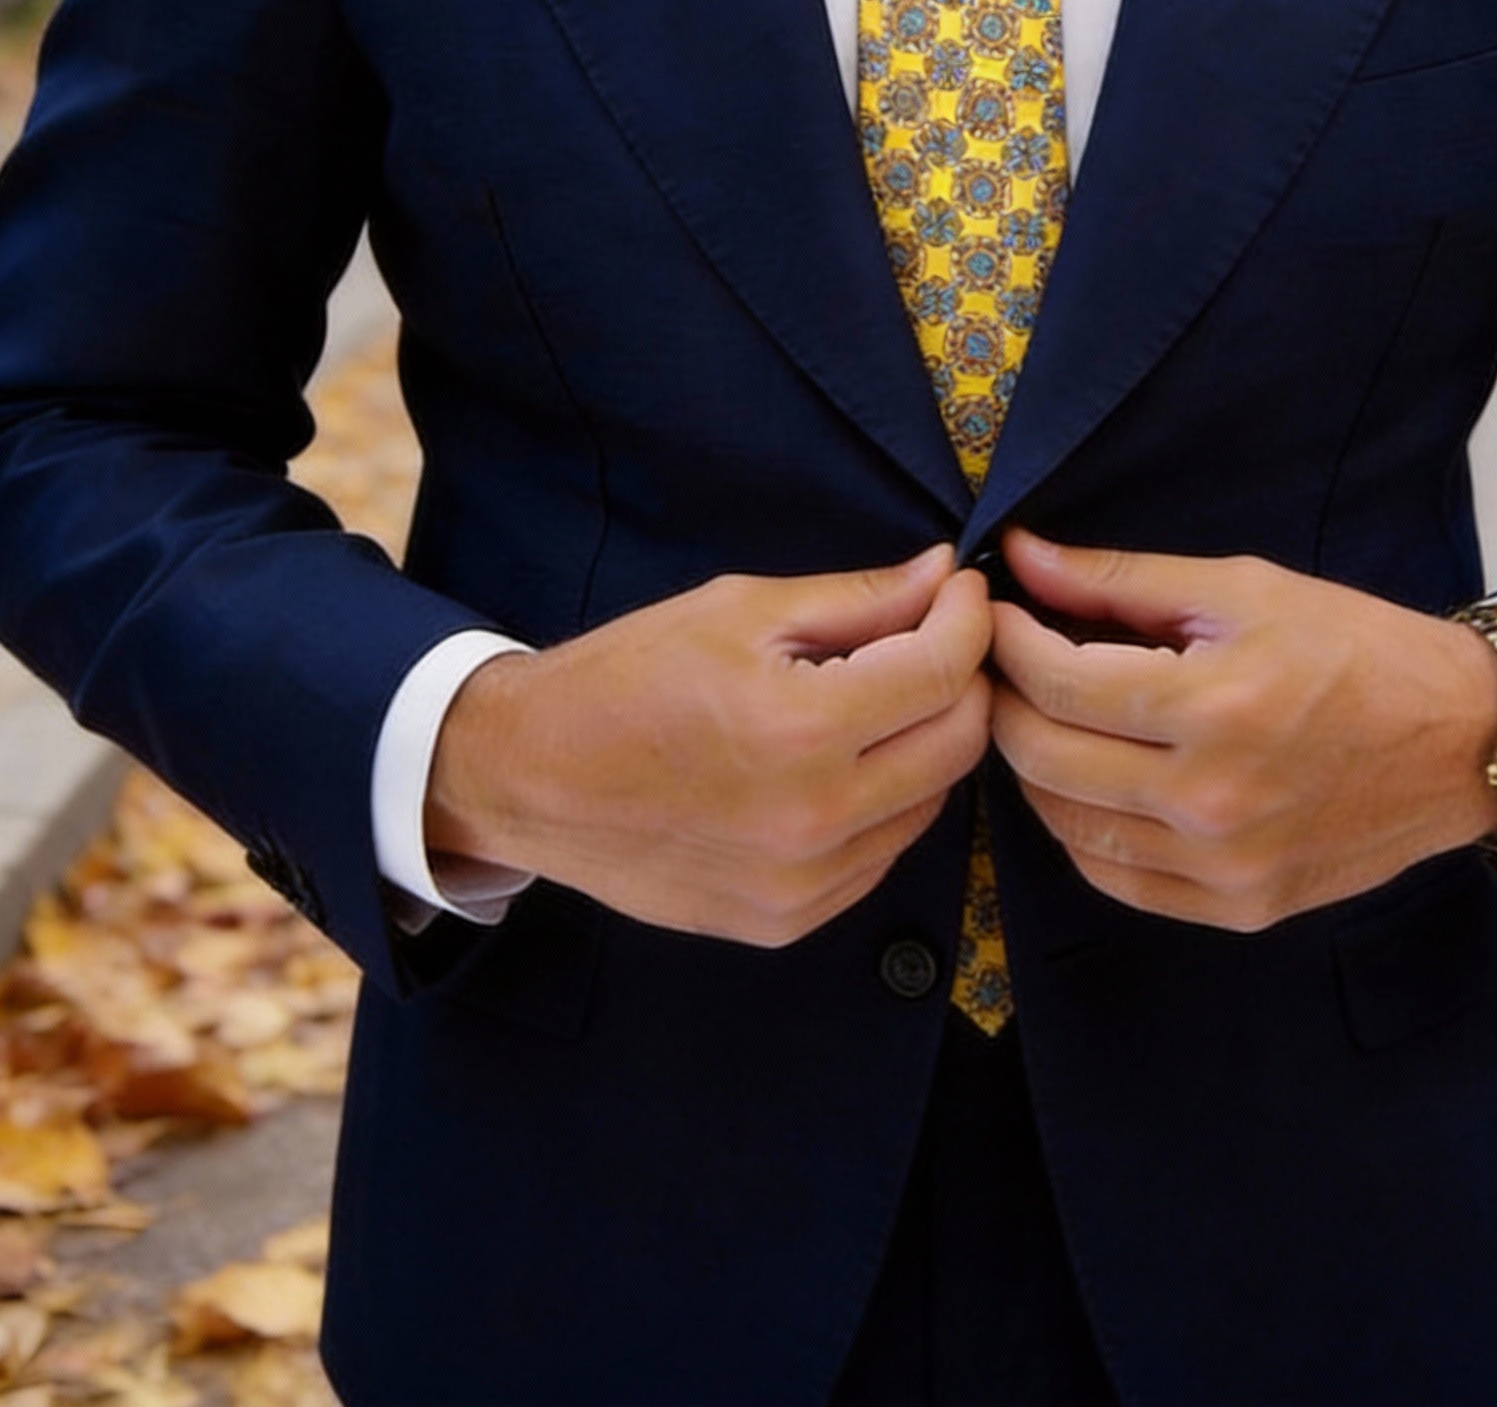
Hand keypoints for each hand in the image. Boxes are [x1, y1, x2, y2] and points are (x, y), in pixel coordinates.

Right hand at [426, 544, 992, 946]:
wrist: (529, 778)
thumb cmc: (627, 677)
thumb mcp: (740, 610)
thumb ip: (858, 599)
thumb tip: (944, 575)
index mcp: (800, 729)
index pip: (943, 671)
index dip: (967, 618)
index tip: (960, 590)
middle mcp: (813, 819)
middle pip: (959, 743)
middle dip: (962, 678)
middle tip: (932, 637)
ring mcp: (803, 884)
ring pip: (931, 803)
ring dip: (926, 742)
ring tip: (879, 698)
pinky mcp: (787, 921)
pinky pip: (881, 854)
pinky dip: (885, 802)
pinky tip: (841, 764)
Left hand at [987, 529, 1496, 930]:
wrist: (1464, 743)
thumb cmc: (1357, 649)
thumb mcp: (1243, 589)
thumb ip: (1120, 580)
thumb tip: (1022, 556)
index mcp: (1215, 706)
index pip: (1056, 681)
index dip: (1007, 640)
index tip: (996, 612)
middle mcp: (1212, 800)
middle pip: (1043, 756)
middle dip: (1004, 699)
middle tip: (1004, 662)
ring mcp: (1223, 867)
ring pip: (1065, 825)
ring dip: (1034, 766)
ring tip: (1043, 715)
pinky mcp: (1237, 908)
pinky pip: (1114, 877)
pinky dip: (1080, 828)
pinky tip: (1088, 781)